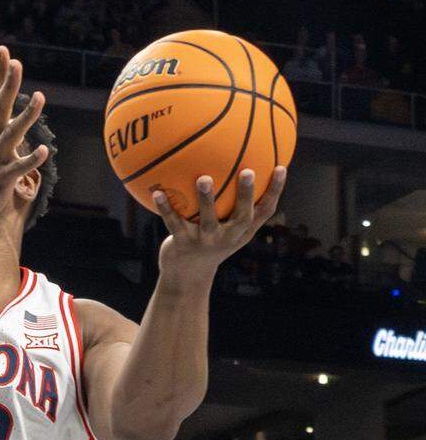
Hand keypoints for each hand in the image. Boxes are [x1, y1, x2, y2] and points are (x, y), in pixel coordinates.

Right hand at [0, 45, 48, 234]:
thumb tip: (6, 118)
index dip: (0, 74)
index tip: (4, 50)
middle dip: (8, 85)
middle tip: (16, 62)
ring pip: (11, 135)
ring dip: (26, 117)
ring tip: (40, 97)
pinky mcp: (0, 181)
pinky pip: (18, 169)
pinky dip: (30, 160)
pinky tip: (44, 151)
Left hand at [153, 166, 287, 277]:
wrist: (187, 275)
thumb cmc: (209, 242)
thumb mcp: (226, 227)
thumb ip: (233, 203)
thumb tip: (237, 164)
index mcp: (242, 232)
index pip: (264, 212)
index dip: (275, 191)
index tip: (281, 167)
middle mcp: (228, 238)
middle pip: (242, 217)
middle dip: (246, 195)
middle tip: (248, 172)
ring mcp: (206, 242)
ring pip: (208, 221)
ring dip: (206, 200)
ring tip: (203, 178)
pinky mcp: (183, 245)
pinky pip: (174, 224)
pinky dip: (166, 208)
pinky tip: (157, 192)